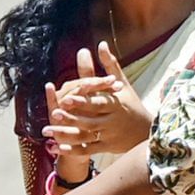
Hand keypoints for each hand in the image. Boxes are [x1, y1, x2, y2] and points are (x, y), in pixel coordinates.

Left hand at [41, 42, 149, 173]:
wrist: (146, 132)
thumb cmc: (131, 103)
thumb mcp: (123, 83)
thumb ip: (110, 65)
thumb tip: (101, 44)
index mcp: (116, 105)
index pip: (97, 103)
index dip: (82, 102)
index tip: (65, 98)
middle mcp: (112, 121)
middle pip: (89, 120)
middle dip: (71, 118)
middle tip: (53, 113)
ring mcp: (108, 136)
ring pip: (85, 136)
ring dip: (66, 134)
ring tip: (48, 130)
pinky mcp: (105, 148)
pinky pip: (87, 150)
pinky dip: (72, 150)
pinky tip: (56, 146)